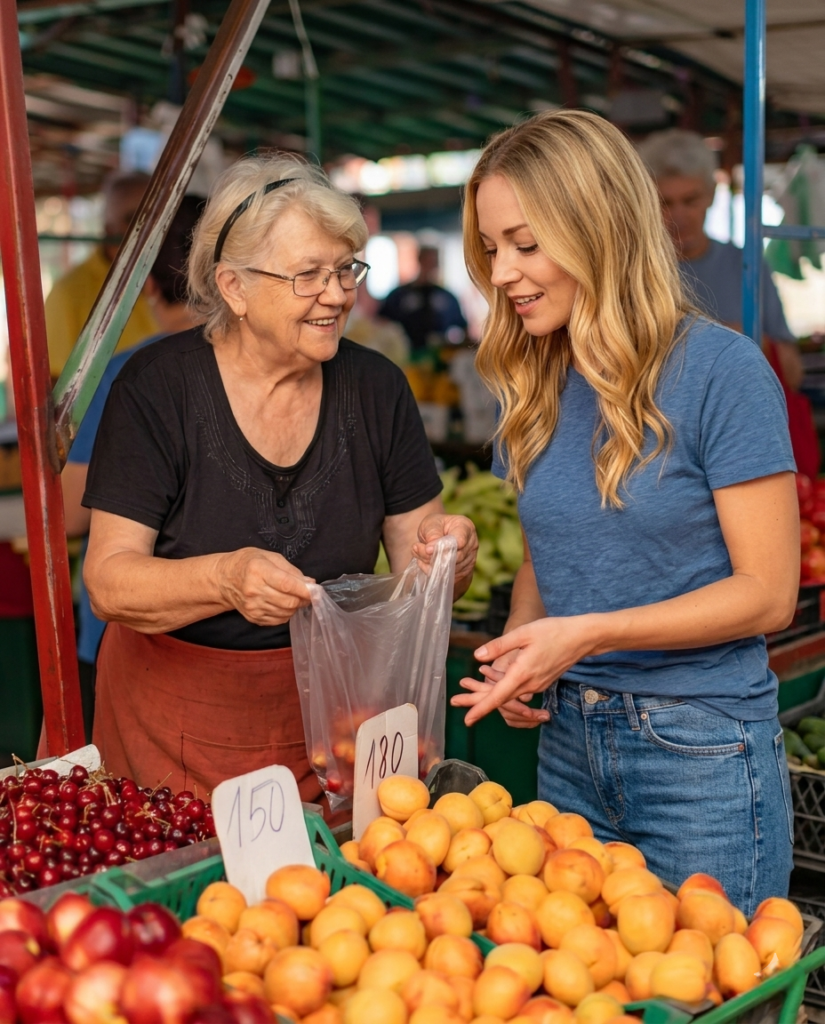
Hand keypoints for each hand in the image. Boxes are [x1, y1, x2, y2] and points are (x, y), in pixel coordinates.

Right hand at [217, 547, 313, 625]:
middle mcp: (254, 590)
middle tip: (307, 593)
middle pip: (288, 602)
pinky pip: (278, 620)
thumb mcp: (269, 557)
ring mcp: (252, 606)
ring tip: (292, 596)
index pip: (287, 584)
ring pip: (286, 613)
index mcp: (258, 571)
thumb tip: (309, 583)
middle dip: (303, 599)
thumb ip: (291, 570)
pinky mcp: (253, 617)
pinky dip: (286, 613)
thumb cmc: (248, 563)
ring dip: (295, 606)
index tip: (317, 592)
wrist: (224, 579)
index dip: (305, 590)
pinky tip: (282, 603)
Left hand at [412, 513, 477, 586]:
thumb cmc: (435, 526)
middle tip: (417, 548)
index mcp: (465, 527)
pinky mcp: (462, 572)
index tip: (428, 549)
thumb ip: (432, 534)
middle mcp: (471, 544)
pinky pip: (445, 576)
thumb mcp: (431, 523)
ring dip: (429, 563)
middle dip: (432, 555)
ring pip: (448, 568)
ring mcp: (468, 559)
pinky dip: (431, 570)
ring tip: (418, 552)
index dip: (444, 547)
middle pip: (454, 557)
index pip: (460, 540)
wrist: (437, 536)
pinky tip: (423, 562)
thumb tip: (430, 549)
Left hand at [451, 615, 597, 725]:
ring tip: (467, 685)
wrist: (581, 638)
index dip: (481, 709)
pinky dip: (503, 685)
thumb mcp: (523, 633)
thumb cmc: (553, 631)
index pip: (498, 696)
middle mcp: (530, 684)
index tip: (467, 720)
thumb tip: (477, 656)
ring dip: (489, 693)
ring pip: (508, 694)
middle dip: (478, 702)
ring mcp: (537, 685)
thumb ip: (500, 645)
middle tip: (455, 702)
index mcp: (523, 673)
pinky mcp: (541, 681)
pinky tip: (491, 675)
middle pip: (500, 699)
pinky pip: (518, 688)